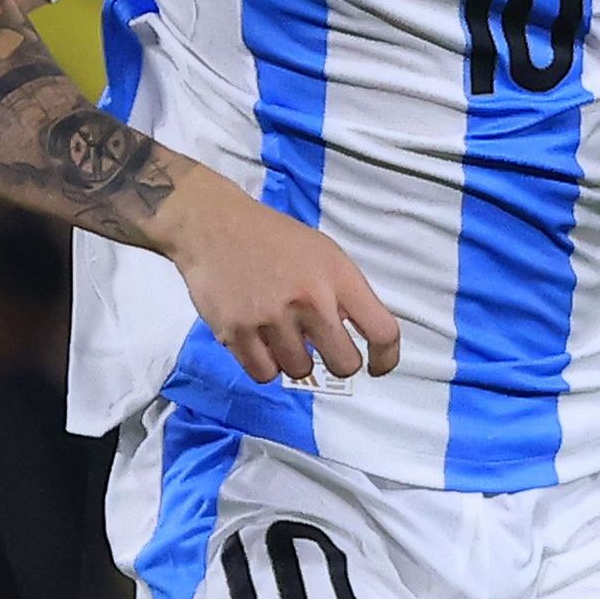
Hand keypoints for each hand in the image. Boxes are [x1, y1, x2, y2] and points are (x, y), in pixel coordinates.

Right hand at [163, 174, 401, 384]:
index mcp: (337, 275)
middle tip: (322, 350)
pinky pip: (264, 373)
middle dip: (336, 363)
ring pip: (300, 372)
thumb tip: (353, 334)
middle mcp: (309, 299)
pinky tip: (259, 341)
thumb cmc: (271, 238)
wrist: (213, 225)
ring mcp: (272, 318)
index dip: (386, 358)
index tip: (378, 367)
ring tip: (279, 333)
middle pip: (344, 364)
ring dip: (293, 360)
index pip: (382, 330)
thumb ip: (342, 292)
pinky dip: (264, 364)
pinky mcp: (237, 332)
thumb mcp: (322, 252)